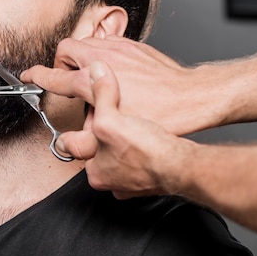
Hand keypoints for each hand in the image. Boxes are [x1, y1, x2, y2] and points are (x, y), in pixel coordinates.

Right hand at [21, 35, 204, 134]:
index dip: (36, 76)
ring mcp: (119, 47)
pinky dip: (104, 55)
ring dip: (83, 58)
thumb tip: (80, 135)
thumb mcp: (116, 129)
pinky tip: (116, 72)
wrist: (191, 96)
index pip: (54, 76)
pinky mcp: (134, 45)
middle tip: (70, 80)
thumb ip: (90, 130)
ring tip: (94, 78)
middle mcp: (102, 58)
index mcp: (91, 80)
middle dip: (63, 63)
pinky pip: (108, 42)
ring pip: (87, 42)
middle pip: (66, 49)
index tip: (30, 76)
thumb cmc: (160, 114)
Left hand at [58, 61, 191, 198]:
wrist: (181, 165)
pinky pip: (141, 162)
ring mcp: (132, 183)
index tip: (77, 121)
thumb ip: (100, 93)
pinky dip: (142, 151)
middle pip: (97, 153)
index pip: (75, 148)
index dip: (75, 129)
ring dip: (123, 144)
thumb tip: (95, 72)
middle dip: (101, 137)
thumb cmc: (147, 151)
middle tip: (107, 120)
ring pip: (120, 158)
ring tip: (130, 127)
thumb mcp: (111, 118)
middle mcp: (111, 181)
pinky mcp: (151, 179)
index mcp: (96, 171)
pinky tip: (148, 138)